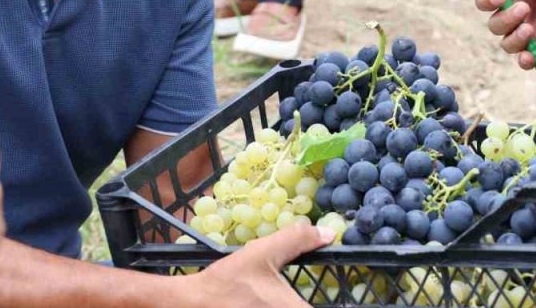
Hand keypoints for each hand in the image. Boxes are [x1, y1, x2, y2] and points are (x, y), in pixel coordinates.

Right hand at [179, 224, 336, 306]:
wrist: (190, 304)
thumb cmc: (228, 281)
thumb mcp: (263, 254)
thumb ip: (297, 240)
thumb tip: (329, 234)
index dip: (341, 305)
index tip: (345, 297)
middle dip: (306, 302)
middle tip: (310, 295)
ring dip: (294, 305)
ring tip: (285, 297)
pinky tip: (273, 303)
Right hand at [472, 0, 535, 71]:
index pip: (484, 0)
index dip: (486, 0)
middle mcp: (512, 16)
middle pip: (494, 25)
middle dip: (506, 18)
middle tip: (525, 8)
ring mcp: (525, 33)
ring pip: (507, 44)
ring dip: (515, 39)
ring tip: (530, 29)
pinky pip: (525, 60)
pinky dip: (525, 60)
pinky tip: (531, 57)